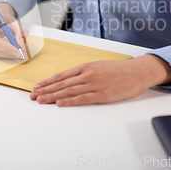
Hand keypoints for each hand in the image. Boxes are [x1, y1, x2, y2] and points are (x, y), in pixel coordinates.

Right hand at [0, 3, 28, 58]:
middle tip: (22, 54)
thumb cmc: (6, 20)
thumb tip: (21, 44)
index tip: (18, 52)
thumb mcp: (16, 23)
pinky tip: (10, 51)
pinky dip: (3, 55)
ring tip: (18, 52)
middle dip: (9, 53)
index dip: (6, 48)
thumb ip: (21, 32)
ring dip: (7, 55)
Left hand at [29, 54, 170, 105]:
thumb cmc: (119, 70)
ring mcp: (95, 84)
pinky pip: (82, 98)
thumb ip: (84, 73)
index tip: (37, 87)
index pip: (61, 75)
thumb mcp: (98, 66)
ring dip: (53, 96)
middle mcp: (87, 74)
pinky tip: (59, 103)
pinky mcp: (103, 94)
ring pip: (69, 91)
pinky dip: (70, 101)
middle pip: (62, 83)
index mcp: (85, 66)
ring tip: (41, 100)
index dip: (48, 82)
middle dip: (46, 90)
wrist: (137, 71)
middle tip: (34, 96)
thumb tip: (68, 80)